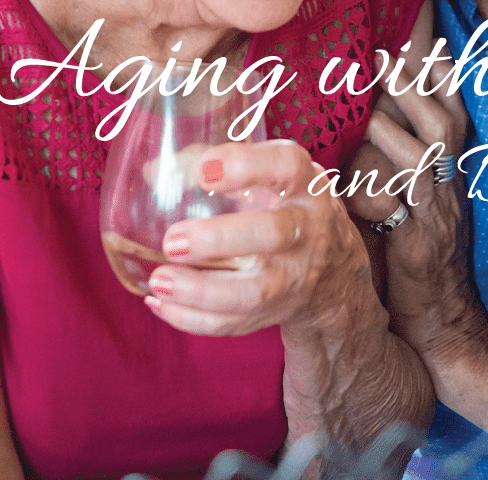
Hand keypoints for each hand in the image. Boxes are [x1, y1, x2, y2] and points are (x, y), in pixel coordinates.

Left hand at [144, 139, 370, 336]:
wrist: (334, 268)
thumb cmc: (288, 206)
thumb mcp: (271, 175)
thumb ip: (216, 164)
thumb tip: (153, 172)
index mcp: (304, 183)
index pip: (286, 165)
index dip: (246, 166)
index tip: (204, 172)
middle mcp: (307, 228)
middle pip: (273, 233)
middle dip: (219, 239)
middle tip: (173, 240)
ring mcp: (295, 275)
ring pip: (254, 291)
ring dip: (201, 290)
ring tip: (159, 279)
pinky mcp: (278, 310)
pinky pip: (236, 322)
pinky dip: (194, 318)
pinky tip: (161, 303)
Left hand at [345, 47, 486, 362]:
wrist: (443, 323)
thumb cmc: (418, 257)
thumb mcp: (417, 203)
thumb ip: (399, 164)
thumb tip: (368, 119)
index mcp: (449, 173)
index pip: (456, 113)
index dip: (446, 75)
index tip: (429, 36)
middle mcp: (449, 187)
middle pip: (447, 124)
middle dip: (417, 85)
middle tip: (384, 54)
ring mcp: (438, 216)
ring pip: (428, 157)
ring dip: (397, 125)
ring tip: (369, 103)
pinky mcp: (420, 247)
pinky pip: (399, 210)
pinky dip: (374, 191)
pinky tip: (349, 183)